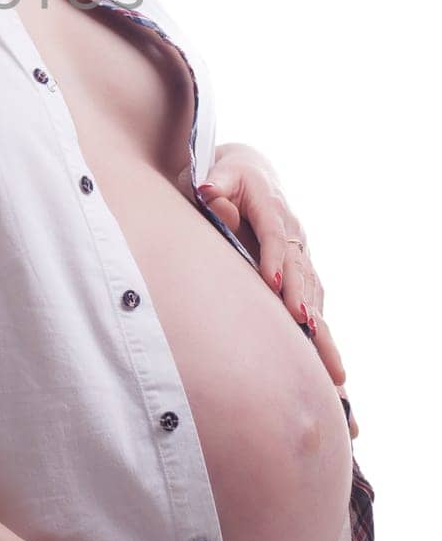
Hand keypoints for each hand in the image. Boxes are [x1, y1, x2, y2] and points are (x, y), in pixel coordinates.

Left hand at [198, 143, 354, 430]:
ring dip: (323, 329)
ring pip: (315, 292)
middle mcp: (293, 231)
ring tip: (332, 369)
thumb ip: (214, 184)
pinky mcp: (302, 270)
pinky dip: (324, 334)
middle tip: (305, 327)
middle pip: (301, 270)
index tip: (272, 284)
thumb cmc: (225, 175)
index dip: (275, 259)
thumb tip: (208, 192)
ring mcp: (301, 252)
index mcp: (270, 207)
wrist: (250, 171)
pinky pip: (316, 303)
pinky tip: (330, 368)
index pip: (275, 235)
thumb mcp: (216, 171)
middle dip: (304, 300)